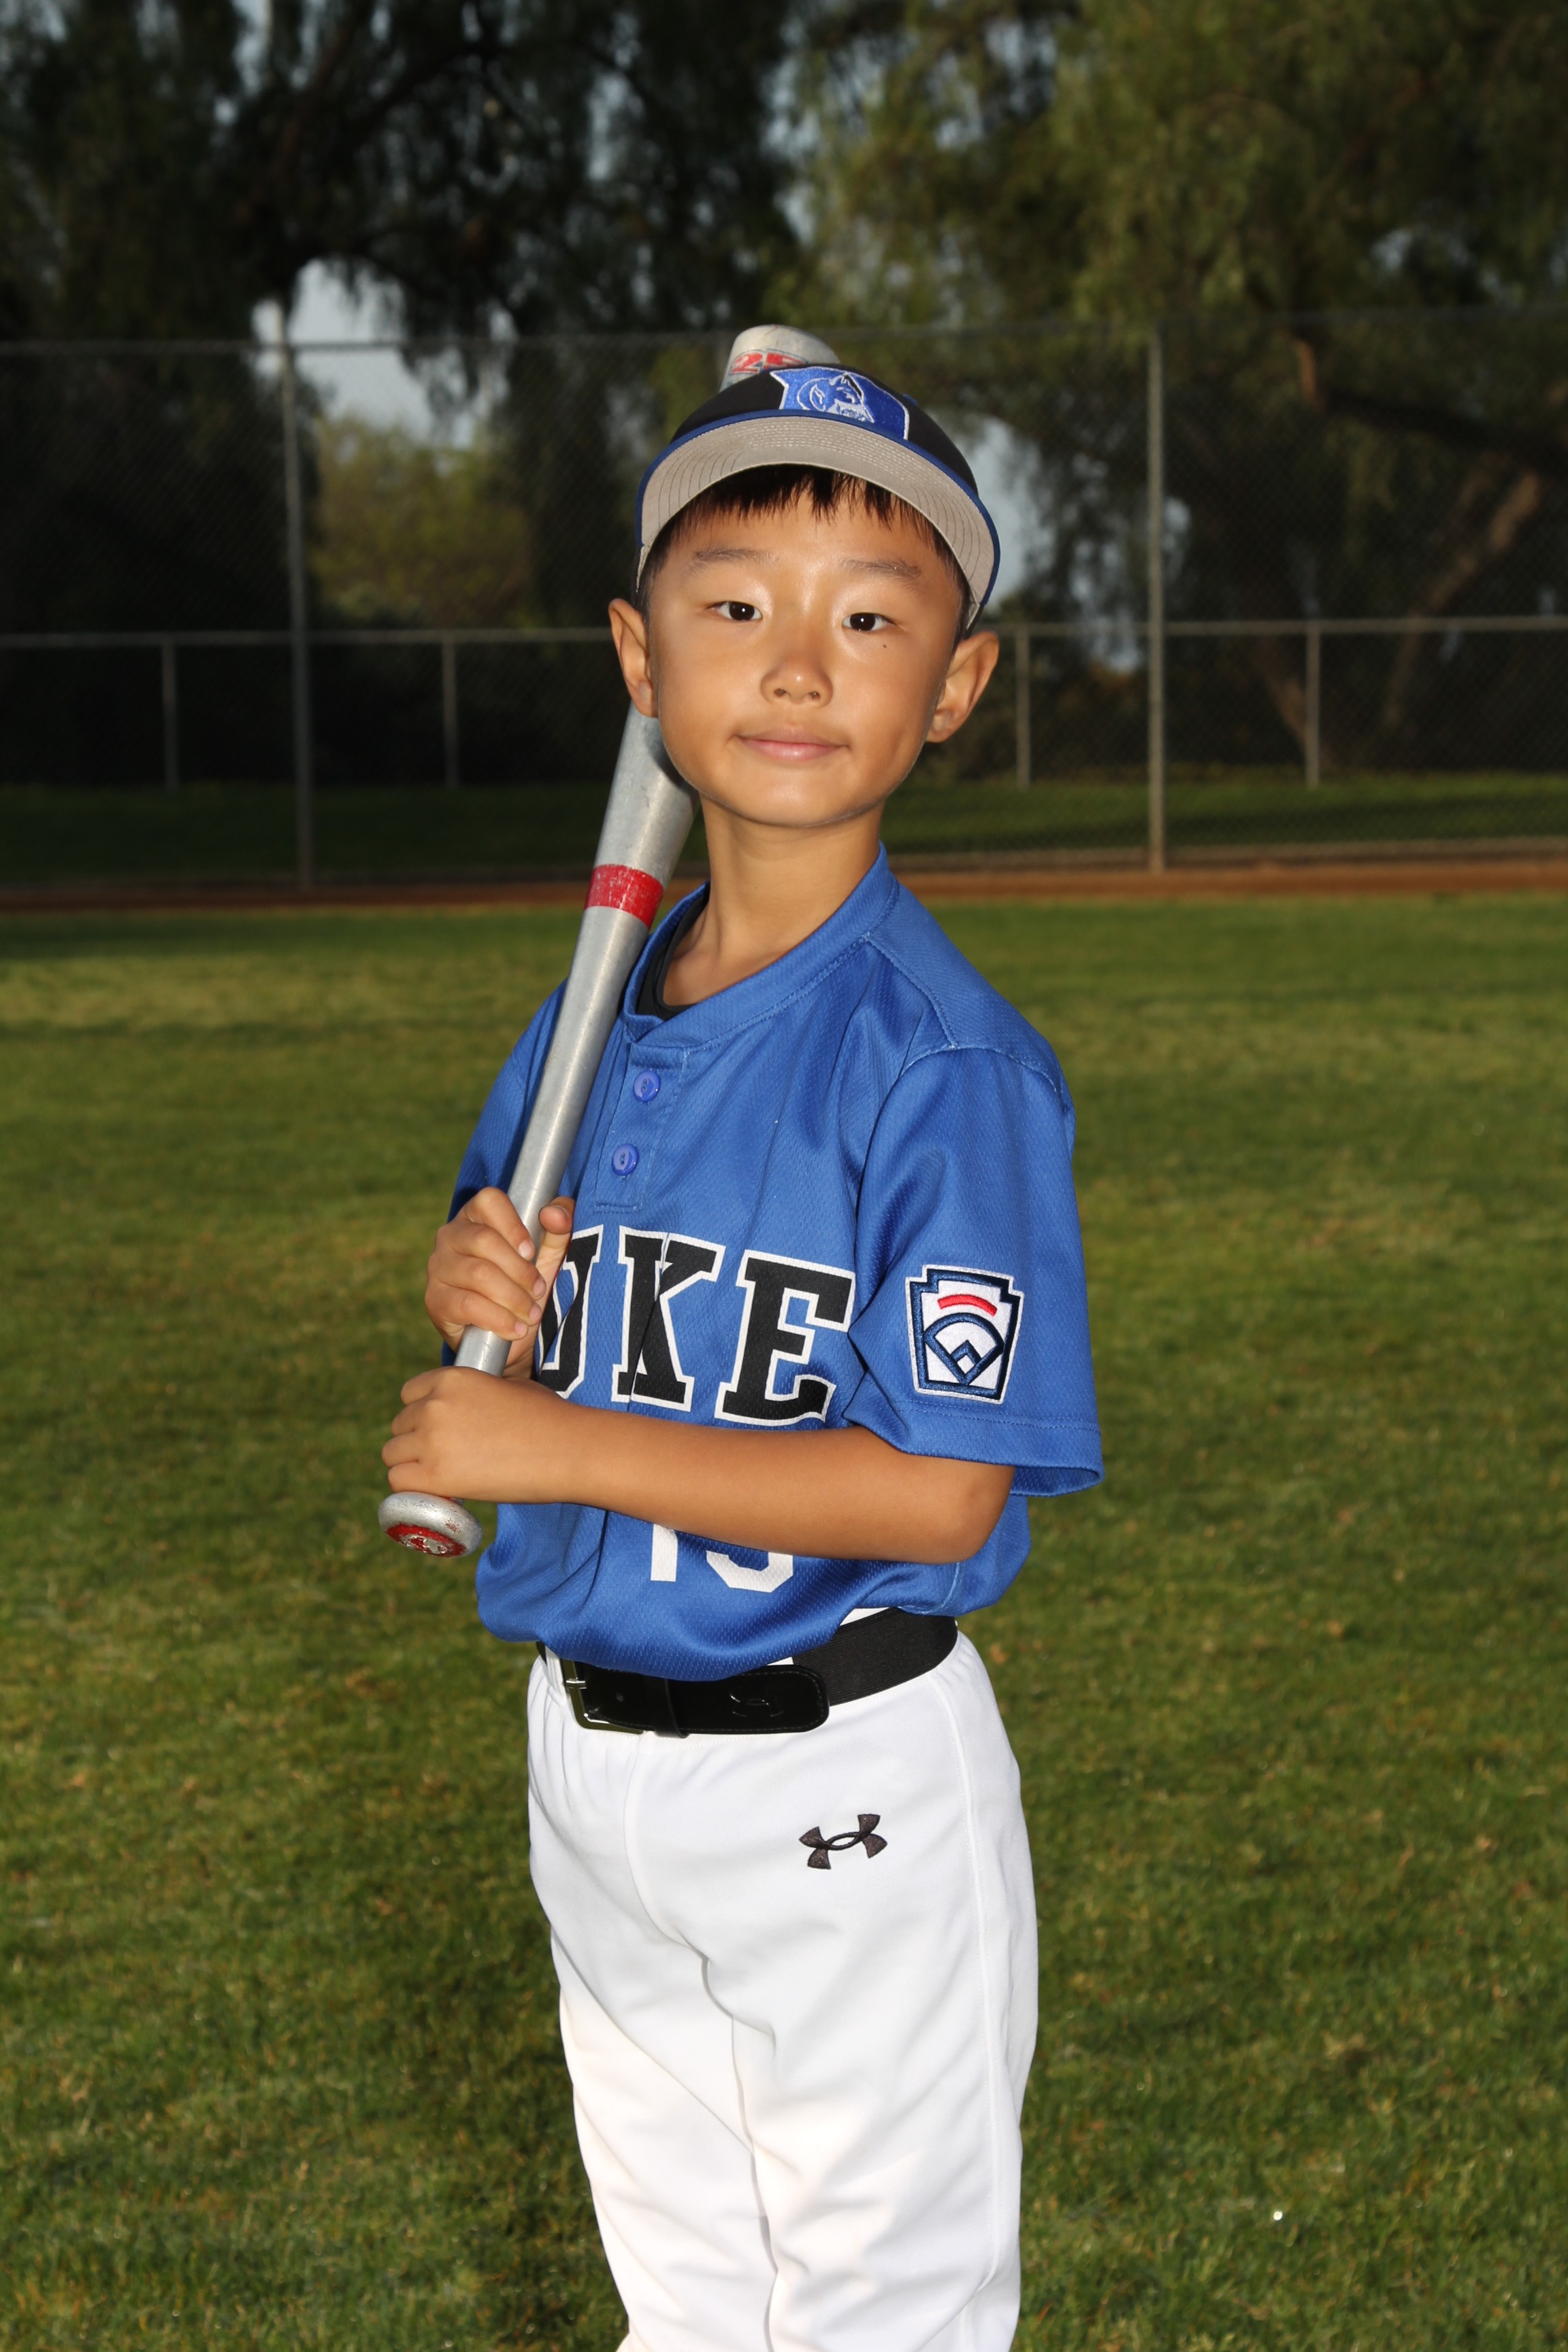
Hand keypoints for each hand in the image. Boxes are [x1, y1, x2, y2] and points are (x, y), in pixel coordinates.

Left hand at [383, 1365, 572, 1502]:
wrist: (566, 1448)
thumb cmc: (546, 1418)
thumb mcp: (506, 1387)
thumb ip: (476, 1393)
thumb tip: (468, 1413)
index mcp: (450, 1379)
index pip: (408, 1395)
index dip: (421, 1413)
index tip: (437, 1430)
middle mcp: (433, 1406)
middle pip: (399, 1425)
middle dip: (416, 1440)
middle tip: (444, 1457)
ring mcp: (431, 1440)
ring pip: (393, 1454)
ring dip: (411, 1465)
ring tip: (438, 1476)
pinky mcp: (436, 1475)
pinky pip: (398, 1482)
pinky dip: (411, 1489)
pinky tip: (432, 1492)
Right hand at [424, 1191, 574, 1369]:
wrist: (508, 1334)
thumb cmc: (526, 1284)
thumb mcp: (550, 1254)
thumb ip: (559, 1228)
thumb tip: (553, 1214)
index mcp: (476, 1216)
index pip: (489, 1201)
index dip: (513, 1224)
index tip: (530, 1251)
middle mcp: (450, 1235)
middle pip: (484, 1240)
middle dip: (520, 1270)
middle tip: (539, 1290)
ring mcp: (439, 1267)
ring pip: (478, 1274)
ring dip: (513, 1297)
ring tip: (531, 1313)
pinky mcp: (435, 1300)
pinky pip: (468, 1305)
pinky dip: (499, 1319)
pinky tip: (515, 1329)